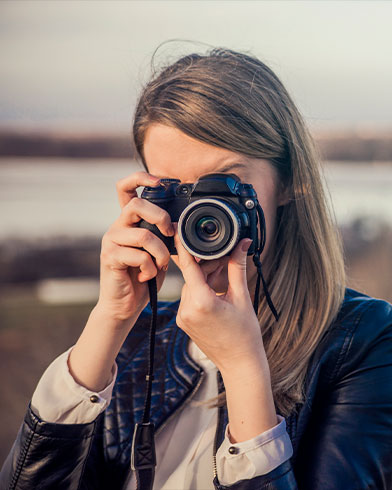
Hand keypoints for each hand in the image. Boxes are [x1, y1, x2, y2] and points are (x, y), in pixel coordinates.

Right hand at [96, 171, 173, 323]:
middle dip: (160, 217)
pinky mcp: (110, 257)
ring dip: (160, 253)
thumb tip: (177, 225)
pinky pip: (138, 256)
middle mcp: (117, 226)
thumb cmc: (143, 276)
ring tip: (160, 265)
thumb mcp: (158, 251)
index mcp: (128, 221)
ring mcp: (111, 241)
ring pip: (143, 235)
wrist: (125, 304)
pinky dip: (150, 268)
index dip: (141, 178)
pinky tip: (146, 275)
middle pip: (137, 204)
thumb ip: (163, 235)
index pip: (126, 188)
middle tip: (170, 234)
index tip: (161, 182)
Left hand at [174, 227, 266, 373]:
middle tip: (226, 258)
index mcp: (201, 302)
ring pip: (190, 285)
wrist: (239, 363)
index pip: (188, 266)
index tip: (178, 230)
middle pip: (192, 275)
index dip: (183, 246)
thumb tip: (242, 244)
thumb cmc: (245, 334)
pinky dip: (200, 289)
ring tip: (223, 276)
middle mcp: (187, 309)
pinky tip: (215, 289)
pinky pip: (189, 297)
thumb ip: (237, 268)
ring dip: (204, 277)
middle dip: (207, 264)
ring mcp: (183, 317)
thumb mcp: (242, 297)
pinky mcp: (183, 321)